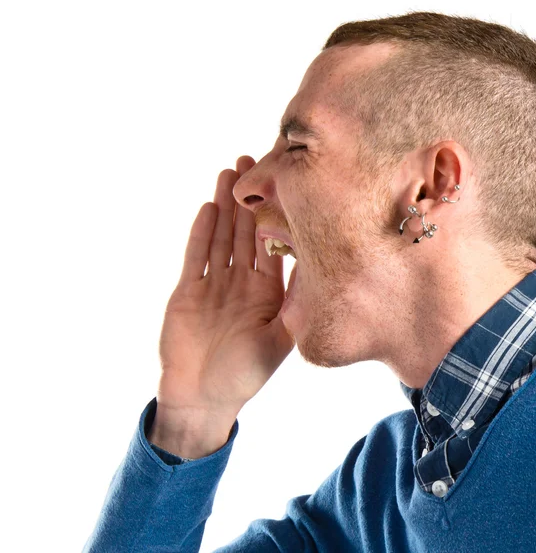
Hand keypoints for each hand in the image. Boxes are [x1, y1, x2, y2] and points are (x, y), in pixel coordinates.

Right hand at [155, 156, 295, 418]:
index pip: (272, 243)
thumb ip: (298, 307)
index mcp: (267, 291)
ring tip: (229, 173)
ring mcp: (214, 283)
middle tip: (252, 161)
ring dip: (225, 206)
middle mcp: (242, 281)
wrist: (203, 396)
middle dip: (248, 198)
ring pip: (221, 236)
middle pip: (245, 231)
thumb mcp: (281, 340)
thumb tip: (325, 274)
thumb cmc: (245, 374)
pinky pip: (197, 256)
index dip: (276, 214)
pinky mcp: (189, 289)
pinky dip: (202, 233)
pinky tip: (209, 208)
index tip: (282, 184)